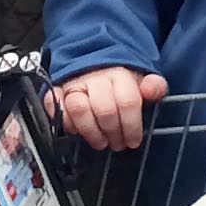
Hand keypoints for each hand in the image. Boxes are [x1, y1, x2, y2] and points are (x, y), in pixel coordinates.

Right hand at [49, 66, 166, 151]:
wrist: (94, 61)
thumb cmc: (119, 79)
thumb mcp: (141, 80)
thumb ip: (153, 86)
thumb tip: (152, 90)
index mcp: (119, 73)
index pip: (127, 102)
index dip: (132, 126)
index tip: (133, 141)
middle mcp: (95, 76)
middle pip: (104, 109)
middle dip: (113, 133)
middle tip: (117, 144)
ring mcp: (74, 82)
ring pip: (78, 109)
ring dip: (90, 132)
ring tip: (100, 142)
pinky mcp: (57, 88)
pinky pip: (53, 104)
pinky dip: (63, 120)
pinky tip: (75, 130)